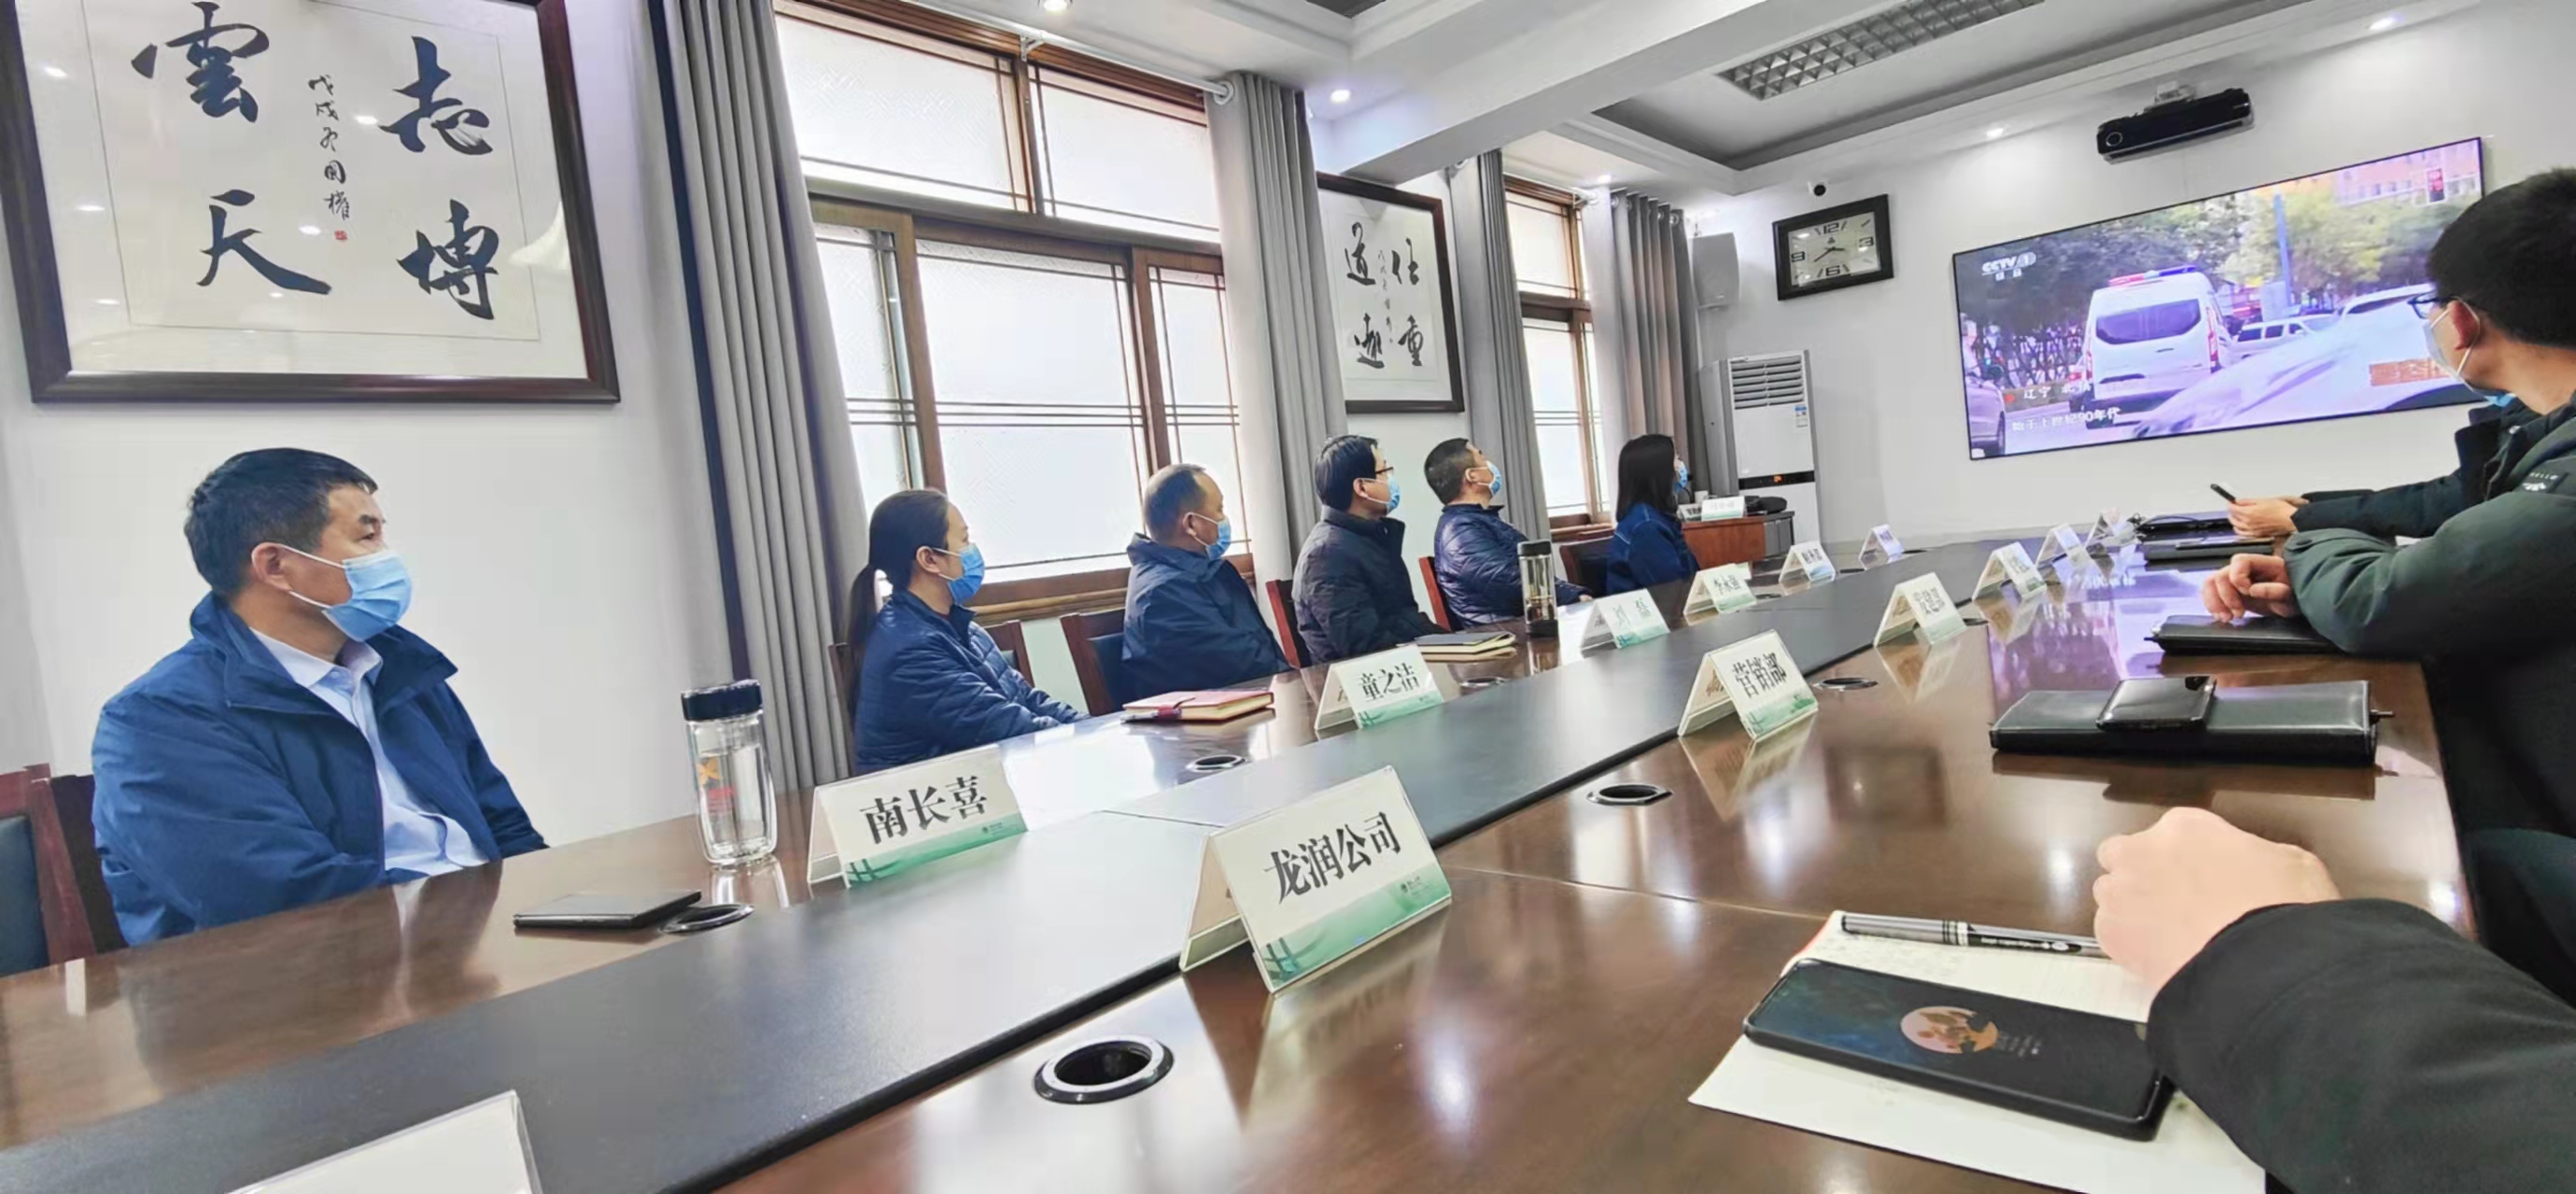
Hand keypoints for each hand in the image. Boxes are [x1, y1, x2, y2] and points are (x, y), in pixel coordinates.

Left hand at [2093, 808, 2340, 994]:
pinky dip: (2129, 944)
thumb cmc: (2282, 909)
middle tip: (2176, 903)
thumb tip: (2255, 868)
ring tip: (2169, 937)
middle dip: (2142, 873)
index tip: (2205, 879)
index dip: (2188, 858)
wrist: (2259, 965)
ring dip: (2132, 909)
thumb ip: (2259, 855)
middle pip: (2124, 855)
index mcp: (2186, 826)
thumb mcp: (2294, 865)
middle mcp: (2143, 851)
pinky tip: (2161, 958)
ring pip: (2111, 894)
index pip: (2174, 833)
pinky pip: (2111, 934)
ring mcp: (2121, 892)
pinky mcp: (2110, 935)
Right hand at [2200, 553, 2299, 620]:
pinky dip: (2212, 605)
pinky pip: (2210, 592)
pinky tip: (2222, 616)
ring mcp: (2233, 579)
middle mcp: (2243, 568)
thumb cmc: (2295, 593)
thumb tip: (2253, 590)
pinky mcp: (2228, 590)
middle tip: (2238, 614)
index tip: (2248, 593)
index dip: (2238, 578)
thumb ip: (2275, 590)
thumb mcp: (2291, 594)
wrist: (2293, 601)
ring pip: (2210, 583)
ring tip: (2226, 618)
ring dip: (2214, 602)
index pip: (2239, 561)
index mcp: (2261, 563)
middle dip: (2225, 597)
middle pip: (2221, 575)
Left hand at [2227, 497, 2302, 538]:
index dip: (2230, 504)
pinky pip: (2243, 534)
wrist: (2290, 519)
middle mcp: (2248, 523)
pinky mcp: (2257, 535)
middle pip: (2233, 518)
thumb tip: (2238, 501)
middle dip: (2231, 512)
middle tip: (2233, 508)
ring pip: (2236, 527)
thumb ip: (2248, 501)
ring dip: (2234, 521)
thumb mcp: (2262, 500)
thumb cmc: (2280, 510)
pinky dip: (2239, 530)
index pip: (2232, 509)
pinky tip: (2241, 527)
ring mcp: (2252, 531)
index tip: (2230, 502)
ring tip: (2236, 517)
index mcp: (2248, 513)